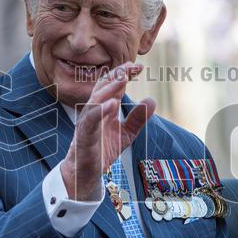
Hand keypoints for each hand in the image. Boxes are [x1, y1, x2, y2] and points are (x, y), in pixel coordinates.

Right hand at [61, 63, 154, 200]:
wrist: (86, 171)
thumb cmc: (102, 149)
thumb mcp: (126, 134)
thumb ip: (138, 118)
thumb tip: (152, 100)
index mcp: (104, 107)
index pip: (114, 85)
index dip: (125, 74)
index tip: (139, 66)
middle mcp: (95, 109)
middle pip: (104, 86)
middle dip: (118, 74)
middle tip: (132, 66)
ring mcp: (88, 120)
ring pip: (96, 98)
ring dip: (110, 87)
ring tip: (123, 78)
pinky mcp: (85, 134)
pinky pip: (92, 119)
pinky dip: (101, 110)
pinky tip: (113, 104)